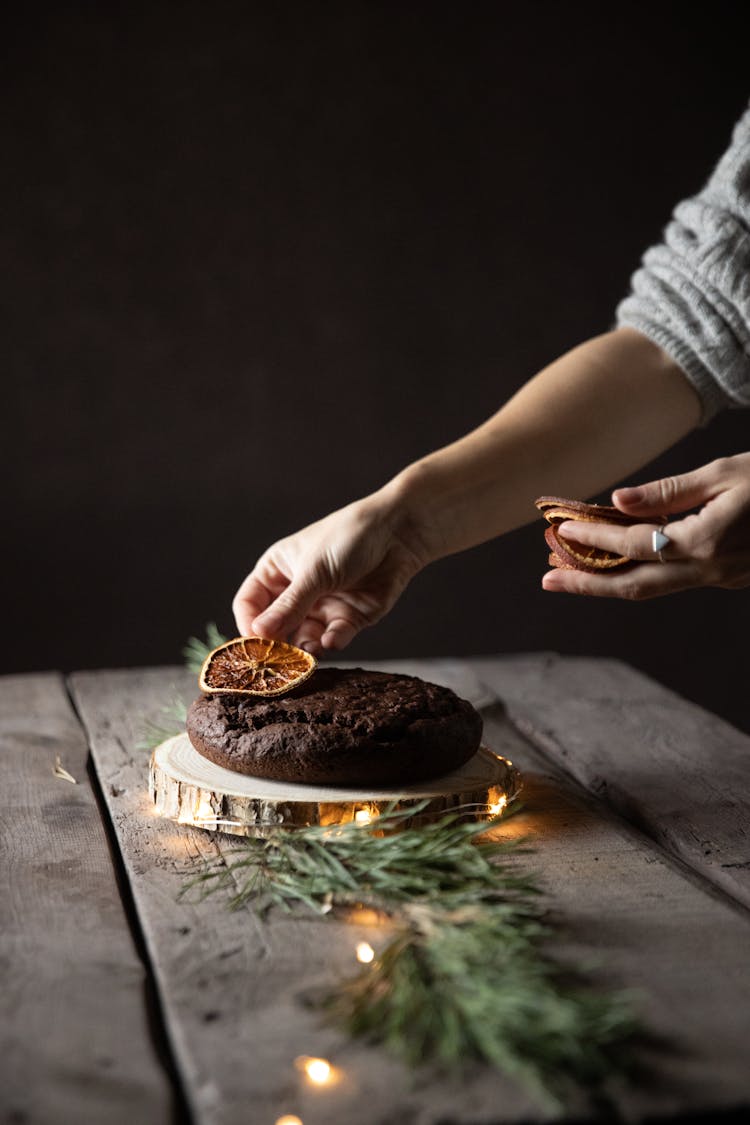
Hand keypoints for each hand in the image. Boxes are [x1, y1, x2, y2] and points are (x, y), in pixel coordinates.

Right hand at [232, 493, 427, 653]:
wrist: (398, 534)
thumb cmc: (349, 538)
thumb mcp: (314, 571)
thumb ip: (289, 606)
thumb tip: (259, 634)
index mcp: (277, 571)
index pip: (249, 603)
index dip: (249, 624)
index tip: (254, 644)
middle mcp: (296, 592)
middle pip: (275, 627)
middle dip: (277, 644)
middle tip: (279, 661)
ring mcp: (321, 607)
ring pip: (303, 639)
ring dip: (305, 648)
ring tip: (309, 652)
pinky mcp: (348, 619)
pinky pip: (333, 639)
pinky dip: (332, 642)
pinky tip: (332, 640)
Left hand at [541, 454, 749, 598]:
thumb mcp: (724, 472)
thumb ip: (668, 491)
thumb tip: (617, 500)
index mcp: (707, 541)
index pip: (635, 544)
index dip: (593, 538)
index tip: (560, 529)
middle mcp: (712, 570)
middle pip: (635, 586)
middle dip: (586, 584)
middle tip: (545, 581)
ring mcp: (723, 579)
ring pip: (654, 588)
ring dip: (608, 583)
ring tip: (568, 573)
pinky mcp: (730, 578)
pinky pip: (675, 579)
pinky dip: (641, 573)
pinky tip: (617, 562)